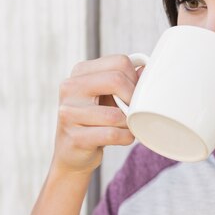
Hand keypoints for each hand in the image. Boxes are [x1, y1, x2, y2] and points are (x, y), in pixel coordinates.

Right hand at [51, 54, 142, 175]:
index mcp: (81, 71)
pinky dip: (125, 137)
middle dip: (133, 99)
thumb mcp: (109, 96)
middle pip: (117, 80)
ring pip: (116, 114)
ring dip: (129, 123)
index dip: (135, 79)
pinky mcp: (74, 137)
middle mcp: (70, 87)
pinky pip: (112, 134)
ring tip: (126, 126)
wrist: (72, 153)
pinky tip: (123, 137)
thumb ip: (126, 81)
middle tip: (134, 111)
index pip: (120, 62)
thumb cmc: (95, 119)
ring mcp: (68, 112)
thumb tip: (145, 69)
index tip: (134, 94)